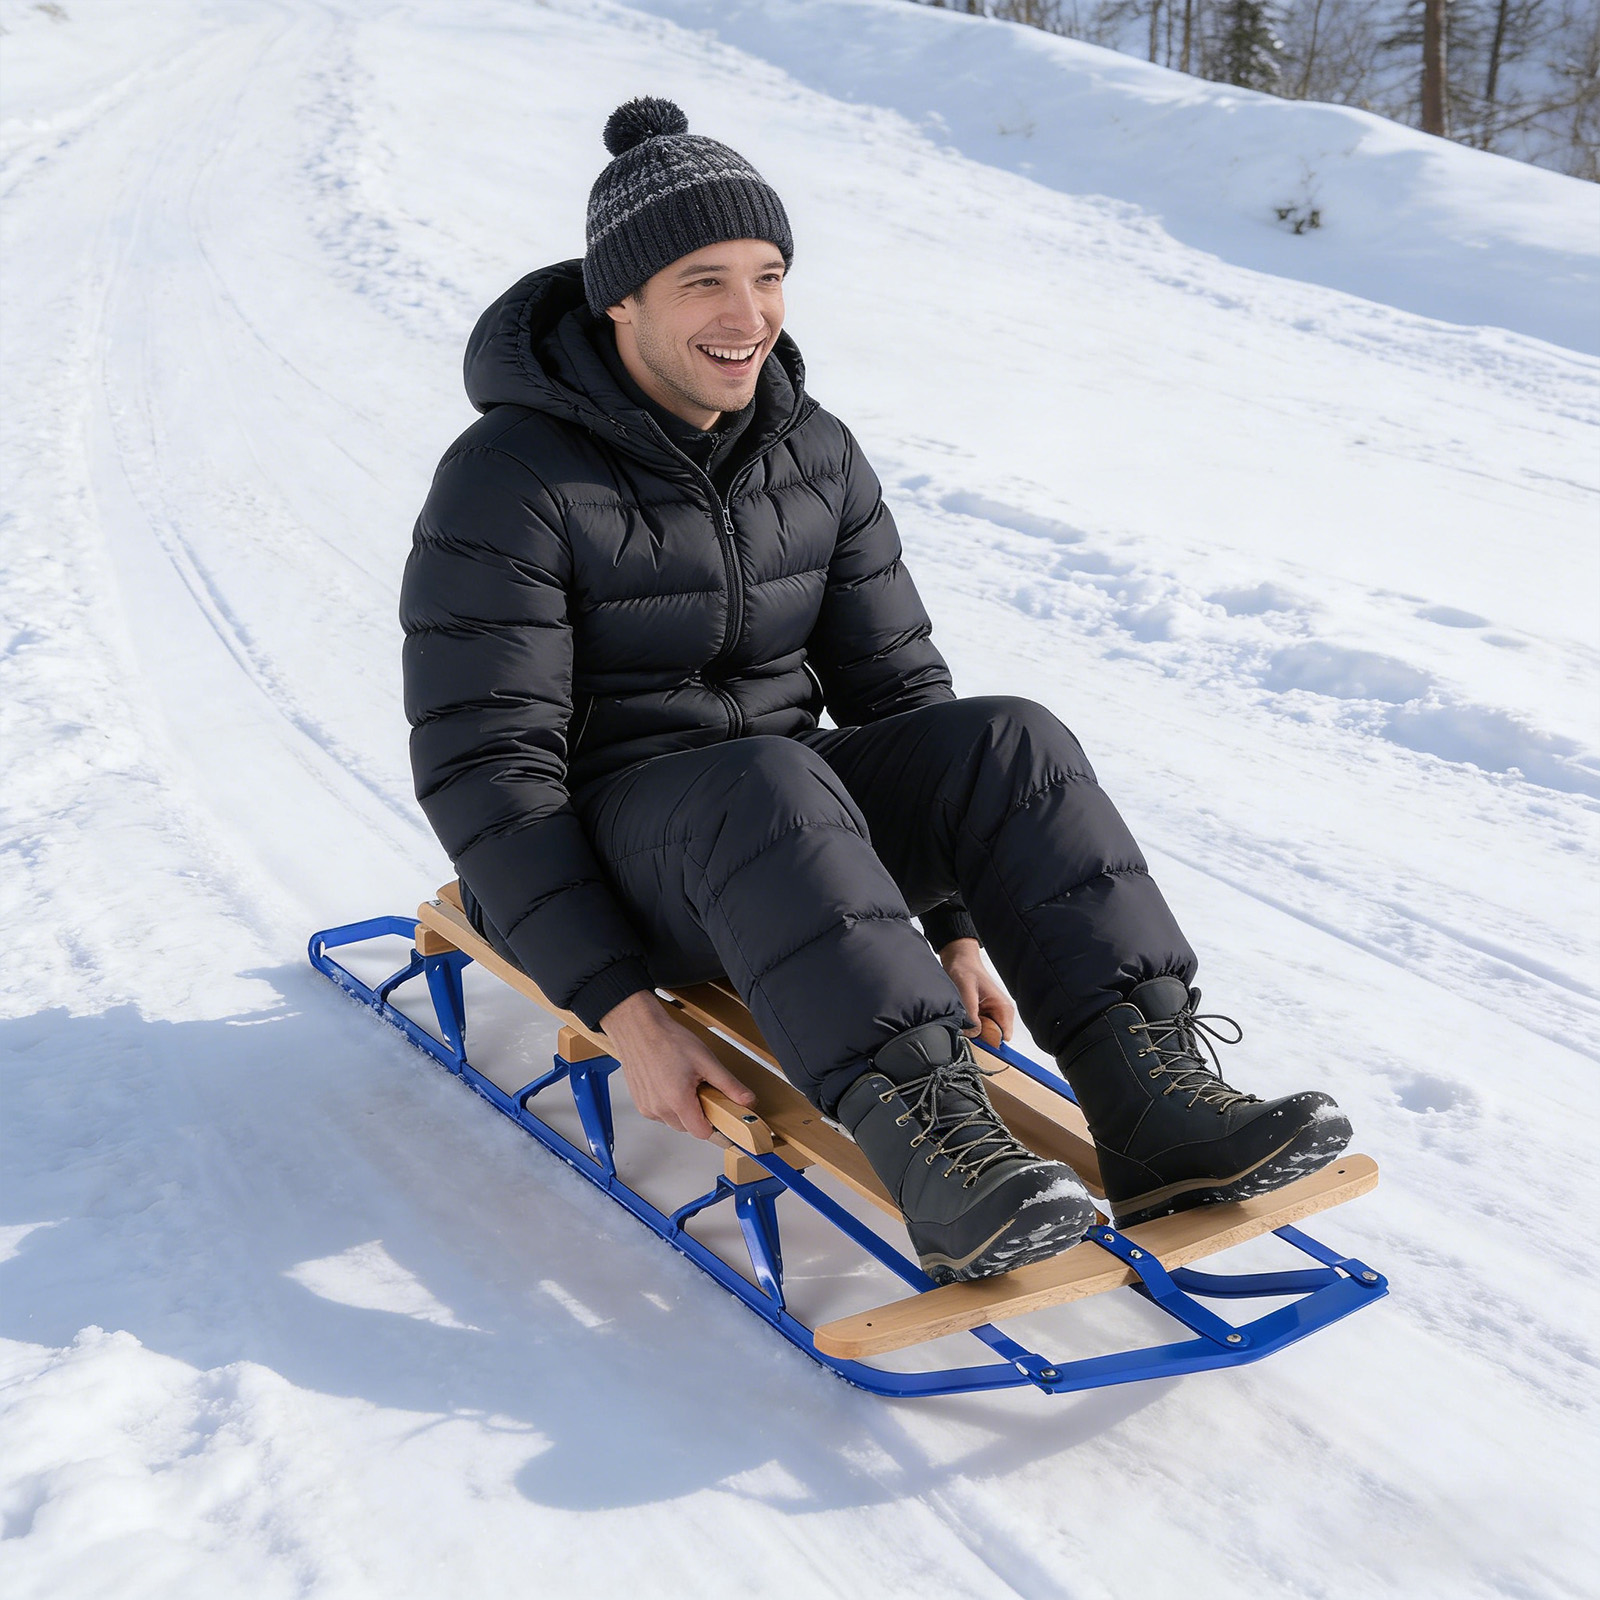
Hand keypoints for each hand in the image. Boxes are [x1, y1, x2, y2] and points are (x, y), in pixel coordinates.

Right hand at [599, 990, 756, 1138]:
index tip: (717, 1112)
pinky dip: (668, 1104)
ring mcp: (647, 1107)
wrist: (639, 1029)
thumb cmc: (668, 1040)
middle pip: (688, 1128)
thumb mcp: (706, 1061)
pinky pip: (660, 1114)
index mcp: (678, 1100)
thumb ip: (729, 1085)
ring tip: (684, 1082)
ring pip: (673, 1121)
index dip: (713, 1124)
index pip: (702, 1133)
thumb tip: (747, 1100)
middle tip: (700, 1089)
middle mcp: (659, 1109)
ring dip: (682, 1110)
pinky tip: (670, 1083)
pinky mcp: (640, 1103)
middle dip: (698, 1113)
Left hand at [939, 938, 1014, 1041]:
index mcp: (1003, 1008)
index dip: (990, 1043)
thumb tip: (973, 1033)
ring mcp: (989, 1015)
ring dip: (970, 1030)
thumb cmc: (965, 969)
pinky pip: (974, 1028)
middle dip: (977, 1036)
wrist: (958, 958)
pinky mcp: (979, 1015)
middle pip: (991, 1039)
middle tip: (963, 1024)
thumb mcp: (966, 991)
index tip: (975, 1041)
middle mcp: (999, 1013)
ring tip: (960, 1014)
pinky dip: (965, 1025)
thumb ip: (971, 1013)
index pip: (1004, 1037)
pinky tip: (959, 1014)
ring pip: (981, 1035)